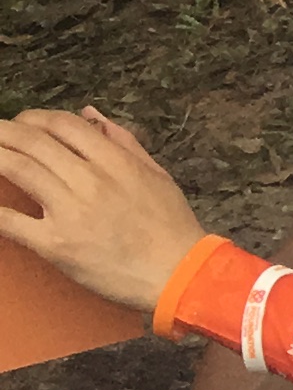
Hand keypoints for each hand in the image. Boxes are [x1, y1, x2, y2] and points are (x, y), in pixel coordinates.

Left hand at [0, 108, 209, 319]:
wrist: (177, 274)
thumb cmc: (171, 226)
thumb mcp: (157, 175)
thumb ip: (124, 142)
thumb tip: (90, 115)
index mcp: (116, 162)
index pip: (65, 125)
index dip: (36, 118)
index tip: (23, 122)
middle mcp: (90, 181)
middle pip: (34, 142)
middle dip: (5, 131)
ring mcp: (70, 212)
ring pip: (19, 170)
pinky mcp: (55, 244)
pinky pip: (11, 221)